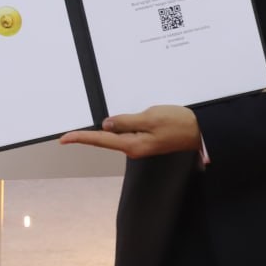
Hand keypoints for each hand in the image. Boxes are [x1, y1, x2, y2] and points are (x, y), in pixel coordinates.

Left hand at [58, 105, 199, 158]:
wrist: (201, 132)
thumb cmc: (179, 123)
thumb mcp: (151, 117)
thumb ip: (127, 121)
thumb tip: (106, 125)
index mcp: (133, 144)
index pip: (101, 140)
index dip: (81, 138)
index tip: (64, 139)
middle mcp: (135, 148)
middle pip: (107, 140)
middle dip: (90, 136)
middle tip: (71, 133)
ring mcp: (141, 146)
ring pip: (118, 136)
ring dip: (106, 131)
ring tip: (96, 127)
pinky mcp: (148, 141)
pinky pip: (129, 133)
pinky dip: (120, 127)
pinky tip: (118, 122)